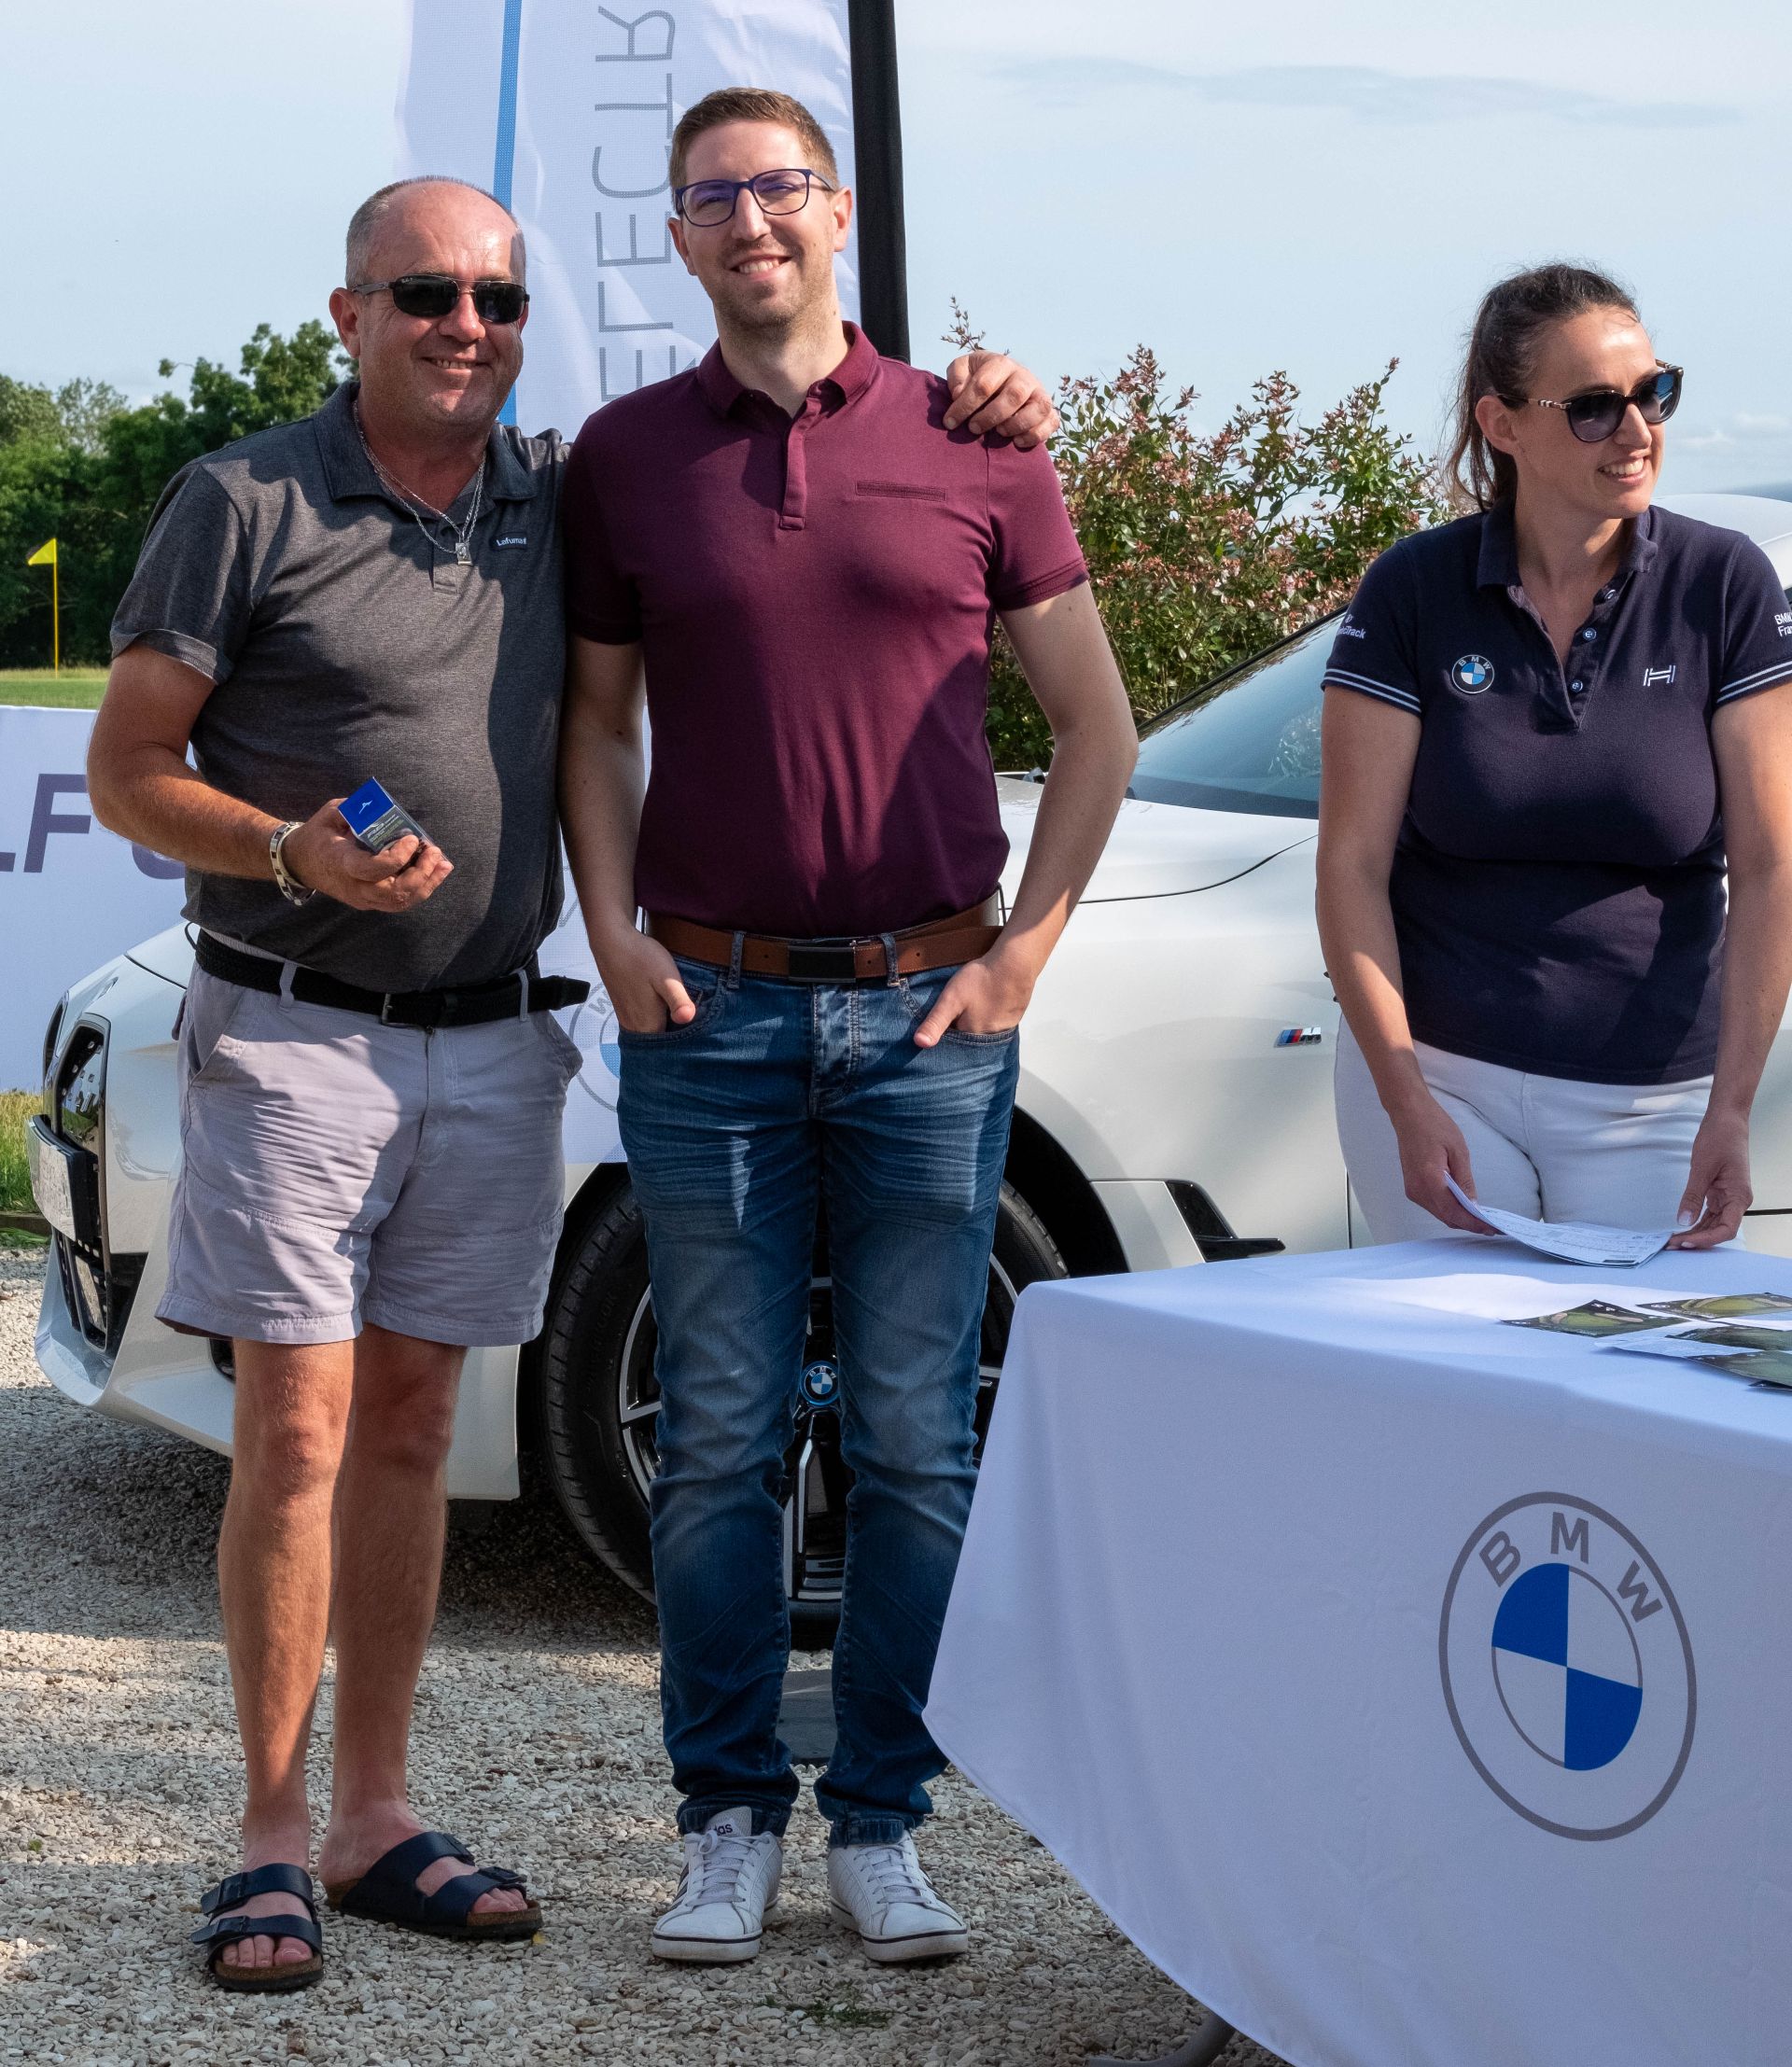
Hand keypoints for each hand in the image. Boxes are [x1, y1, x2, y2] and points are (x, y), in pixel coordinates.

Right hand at [280, 798, 451, 911]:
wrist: (300, 862)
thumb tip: (383, 806)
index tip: (410, 839)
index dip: (396, 858)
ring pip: (401, 902)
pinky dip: (421, 889)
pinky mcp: (370, 902)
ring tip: (443, 864)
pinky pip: (399, 902)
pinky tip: (435, 873)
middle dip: (421, 873)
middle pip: (394, 892)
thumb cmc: (318, 834)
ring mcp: (362, 899)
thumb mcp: (331, 814)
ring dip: (427, 883)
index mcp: (341, 862)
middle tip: (434, 851)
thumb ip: (356, 809)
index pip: (372, 869)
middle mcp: (353, 887)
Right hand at [596, 928, 696, 1034]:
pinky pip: (641, 1021)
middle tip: (692, 1021)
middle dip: (675, 1035)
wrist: (611, 940)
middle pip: (659, 1040)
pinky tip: (662, 1003)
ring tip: (678, 1012)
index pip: (670, 1047)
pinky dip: (654, 1017)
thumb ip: (678, 1000)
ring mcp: (625, 1016)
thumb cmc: (640, 957)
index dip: (686, 1043)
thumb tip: (688, 1018)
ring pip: (650, 1030)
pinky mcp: (622, 1006)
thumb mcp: (667, 978)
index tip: (700, 1035)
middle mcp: (633, 1026)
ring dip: (664, 1025)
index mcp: (647, 1025)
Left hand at [912, 945, 1035, 1047]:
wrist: (1015, 964)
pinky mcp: (1014, 1018)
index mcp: (971, 1036)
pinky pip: (997, 1023)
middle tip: (957, 1010)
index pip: (952, 1042)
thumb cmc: (982, 980)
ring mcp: (1003, 1028)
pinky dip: (990, 1017)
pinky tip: (987, 1004)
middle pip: (968, 1037)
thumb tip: (919, 1043)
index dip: (944, 1033)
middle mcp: (989, 1038)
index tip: (940, 1023)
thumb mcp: (951, 999)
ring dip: (976, 1023)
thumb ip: (936, 1021)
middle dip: (960, 1028)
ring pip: (983, 1030)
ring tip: (972, 1007)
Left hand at [942, 351, 1060, 448]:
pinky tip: (1016, 442)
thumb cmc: (979, 377)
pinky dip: (1035, 435)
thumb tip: (959, 393)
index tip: (950, 422)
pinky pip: (1051, 422)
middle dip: (991, 416)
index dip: (965, 406)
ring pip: (1038, 408)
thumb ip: (957, 375)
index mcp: (1001, 363)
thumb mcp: (963, 369)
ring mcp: (1039, 393)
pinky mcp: (1049, 411)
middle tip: (974, 428)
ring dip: (1016, 425)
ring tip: (999, 433)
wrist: (1003, 382)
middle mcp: (1024, 376)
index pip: (984, 385)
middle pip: (1014, 395)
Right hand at [1389, 1092, 1490, 1232]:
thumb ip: (1465, 1181)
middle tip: (1491, 1225)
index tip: (1492, 1229)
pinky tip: (1462, 1204)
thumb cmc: (1434, 1126)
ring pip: (1440, 1214)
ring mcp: (1412, 1190)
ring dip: (1459, 1217)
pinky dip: (1448, 1209)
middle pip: (1446, 1217)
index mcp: (1429, 1180)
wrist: (1409, 1114)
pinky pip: (1433, 1206)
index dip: (1474, 1223)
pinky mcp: (1412, 1188)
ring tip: (1480, 1216)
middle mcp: (1417, 1190)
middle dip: (1469, 1224)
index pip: (1454, 1212)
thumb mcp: (1458, 1151)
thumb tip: (1474, 1205)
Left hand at [1668, 1107, 1751, 1247]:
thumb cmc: (1720, 1139)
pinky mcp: (1719, 1192)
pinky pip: (1709, 1214)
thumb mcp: (1702, 1168)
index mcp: (1738, 1196)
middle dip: (1696, 1239)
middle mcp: (1736, 1200)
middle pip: (1718, 1230)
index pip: (1726, 1229)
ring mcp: (1728, 1197)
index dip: (1706, 1240)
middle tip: (1671, 1245)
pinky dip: (1696, 1222)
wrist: (1726, 1121)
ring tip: (1673, 1240)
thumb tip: (1683, 1220)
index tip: (1685, 1242)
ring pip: (1713, 1224)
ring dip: (1695, 1233)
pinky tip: (1682, 1228)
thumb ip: (1693, 1195)